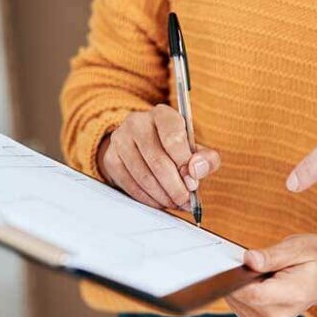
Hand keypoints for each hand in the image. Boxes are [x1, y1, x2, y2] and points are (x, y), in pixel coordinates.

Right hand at [99, 104, 220, 208]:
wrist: (142, 146)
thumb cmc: (174, 148)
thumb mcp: (196, 149)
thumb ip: (206, 159)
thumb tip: (196, 171)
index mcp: (163, 114)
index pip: (173, 138)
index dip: (185, 165)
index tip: (193, 183)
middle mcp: (138, 122)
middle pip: (158, 161)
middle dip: (175, 187)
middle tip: (186, 201)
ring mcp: (120, 140)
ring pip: (144, 176)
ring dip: (163, 196)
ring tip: (175, 202)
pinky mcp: (111, 158)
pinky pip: (130, 185)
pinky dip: (148, 199)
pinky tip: (160, 201)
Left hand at [227, 230, 316, 316]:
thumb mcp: (300, 246)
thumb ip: (273, 255)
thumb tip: (248, 260)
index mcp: (291, 297)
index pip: (252, 294)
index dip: (237, 277)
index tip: (237, 261)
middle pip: (239, 296)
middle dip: (240, 276)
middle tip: (259, 262)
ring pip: (234, 301)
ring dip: (242, 284)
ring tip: (265, 274)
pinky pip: (237, 305)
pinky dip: (243, 292)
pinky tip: (260, 283)